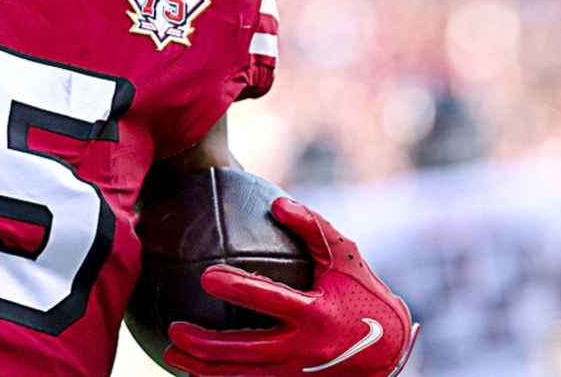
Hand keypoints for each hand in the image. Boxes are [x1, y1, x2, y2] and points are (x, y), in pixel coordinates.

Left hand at [163, 197, 417, 376]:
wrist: (390, 351)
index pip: (270, 300)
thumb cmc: (363, 294)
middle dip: (206, 344)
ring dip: (204, 369)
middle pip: (246, 350)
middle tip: (174, 329)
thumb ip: (312, 228)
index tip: (206, 276)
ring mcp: (298, 372)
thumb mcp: (345, 257)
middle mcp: (304, 348)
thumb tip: (277, 202)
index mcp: (315, 313)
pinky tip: (193, 371)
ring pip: (243, 376)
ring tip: (170, 356)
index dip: (238, 288)